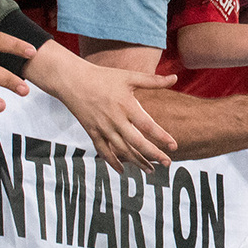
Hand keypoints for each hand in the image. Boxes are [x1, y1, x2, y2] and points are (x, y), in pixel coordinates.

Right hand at [53, 62, 176, 171]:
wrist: (72, 80)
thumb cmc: (103, 76)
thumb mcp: (129, 76)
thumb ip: (153, 80)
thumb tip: (175, 78)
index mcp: (126, 105)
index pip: (148, 126)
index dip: (162, 137)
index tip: (174, 146)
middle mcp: (115, 120)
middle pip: (137, 142)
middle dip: (153, 155)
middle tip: (167, 163)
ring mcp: (102, 128)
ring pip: (121, 150)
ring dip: (137, 162)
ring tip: (150, 170)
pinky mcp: (92, 132)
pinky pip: (103, 151)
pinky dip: (112, 162)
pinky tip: (122, 170)